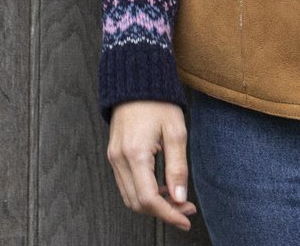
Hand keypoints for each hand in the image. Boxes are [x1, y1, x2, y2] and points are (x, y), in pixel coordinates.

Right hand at [107, 100, 197, 230]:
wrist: (136, 80)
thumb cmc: (158, 101)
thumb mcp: (176, 131)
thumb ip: (178, 167)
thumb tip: (179, 198)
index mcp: (135, 154)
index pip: (149, 199)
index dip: (168, 214)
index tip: (185, 219)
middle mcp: (119, 159)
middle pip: (137, 203)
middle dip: (163, 211)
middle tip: (186, 208)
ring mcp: (113, 158)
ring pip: (130, 197)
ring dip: (153, 204)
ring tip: (177, 199)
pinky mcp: (114, 155)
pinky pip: (126, 184)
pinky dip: (144, 192)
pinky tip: (162, 187)